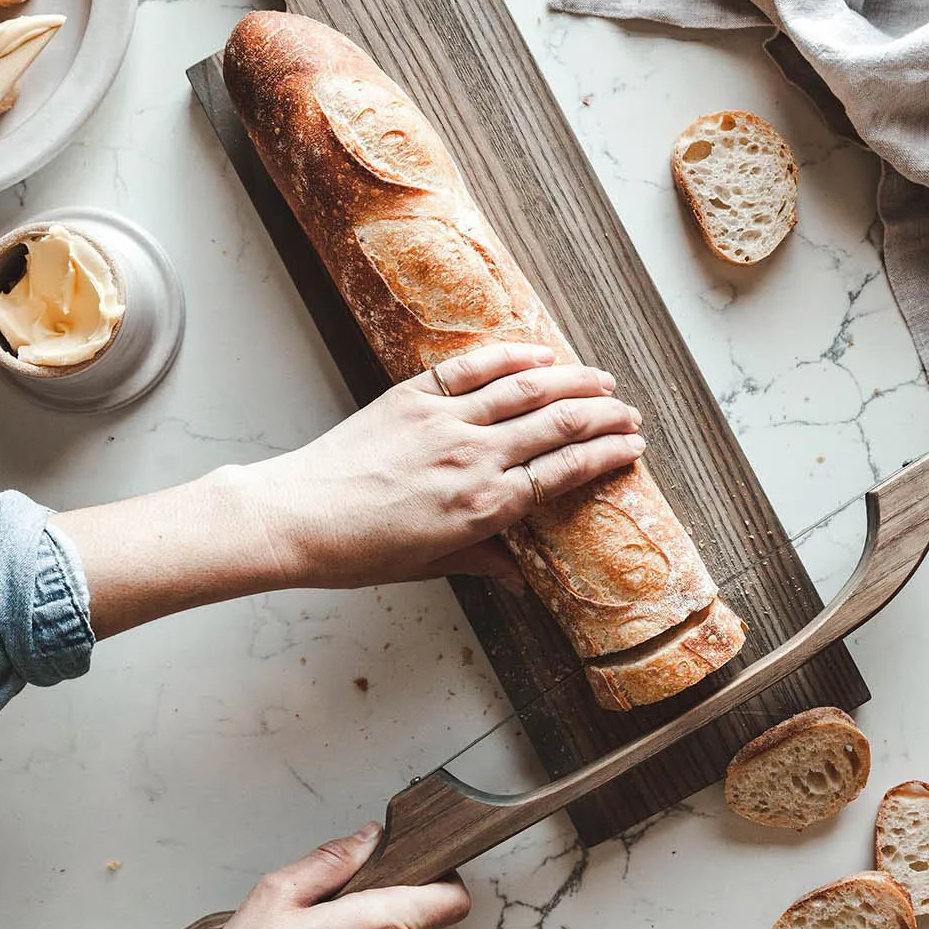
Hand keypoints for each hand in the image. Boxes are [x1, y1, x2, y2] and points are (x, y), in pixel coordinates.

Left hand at [54, 343, 643, 636]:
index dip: (605, 456)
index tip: (631, 448)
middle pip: (559, 426)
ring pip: (527, 389)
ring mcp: (444, 422)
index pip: (564, 474)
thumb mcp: (428, 565)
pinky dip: (511, 356)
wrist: (296, 517)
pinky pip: (473, 368)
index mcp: (483, 508)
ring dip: (573, 380)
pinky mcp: (413, 395)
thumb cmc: (358, 551)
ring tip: (601, 378)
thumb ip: (483, 561)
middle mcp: (473, 459)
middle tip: (630, 414)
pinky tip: (539, 352)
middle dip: (604, 417)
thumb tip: (523, 576)